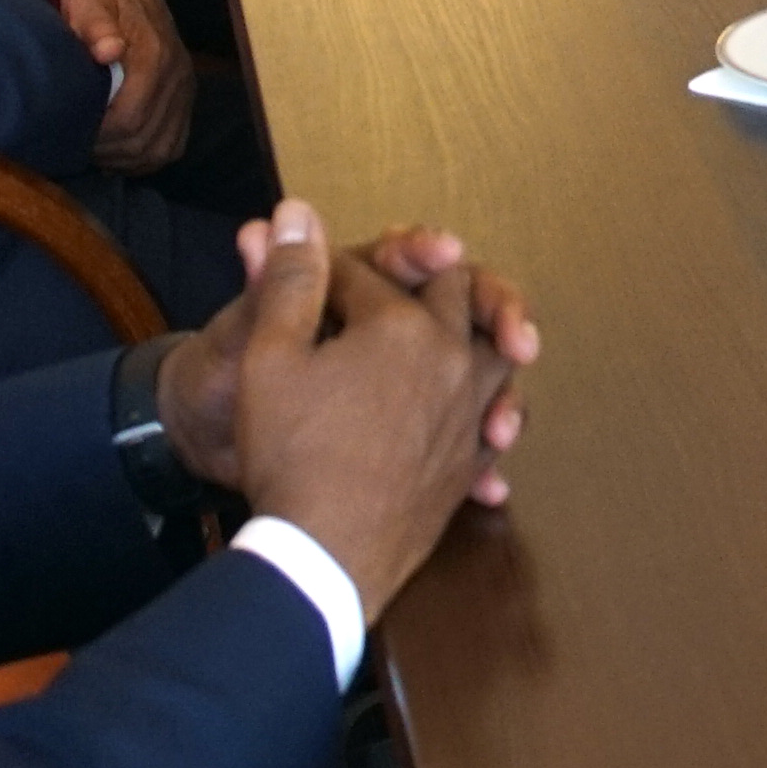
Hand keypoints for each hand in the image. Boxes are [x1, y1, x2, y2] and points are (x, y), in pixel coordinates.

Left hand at [59, 0, 192, 171]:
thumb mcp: (86, 1)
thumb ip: (94, 25)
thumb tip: (108, 50)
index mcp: (154, 56)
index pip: (131, 118)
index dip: (99, 137)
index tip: (72, 136)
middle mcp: (176, 76)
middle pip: (145, 140)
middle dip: (108, 152)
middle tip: (77, 147)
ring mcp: (184, 89)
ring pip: (161, 149)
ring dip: (127, 159)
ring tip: (97, 153)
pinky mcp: (185, 97)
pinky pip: (173, 144)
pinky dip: (147, 156)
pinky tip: (121, 153)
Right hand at [177, 206, 525, 613]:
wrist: (322, 555)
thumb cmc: (290, 453)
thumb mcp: (269, 357)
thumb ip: (289, 279)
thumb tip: (296, 212)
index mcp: (401, 325)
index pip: (367, 275)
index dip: (329, 273)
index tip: (303, 281)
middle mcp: (451, 359)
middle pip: (455, 292)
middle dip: (421, 277)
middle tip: (389, 287)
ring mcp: (469, 412)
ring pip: (497, 350)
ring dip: (479, 334)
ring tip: (460, 334)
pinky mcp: (471, 460)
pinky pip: (496, 421)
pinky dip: (488, 410)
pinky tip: (474, 418)